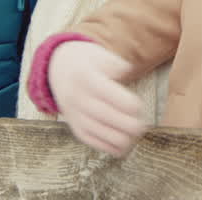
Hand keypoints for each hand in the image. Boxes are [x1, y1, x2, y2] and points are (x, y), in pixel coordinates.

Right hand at [48, 40, 148, 155]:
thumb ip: (115, 63)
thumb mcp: (100, 54)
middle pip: (109, 118)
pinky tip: (125, 143)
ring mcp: (76, 116)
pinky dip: (113, 147)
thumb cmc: (88, 62)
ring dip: (125, 138)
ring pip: (104, 134)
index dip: (130, 104)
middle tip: (142, 124)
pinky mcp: (76, 129)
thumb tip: (127, 70)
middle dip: (131, 124)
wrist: (58, 71)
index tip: (139, 106)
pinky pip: (96, 143)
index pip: (112, 96)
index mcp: (86, 78)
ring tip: (135, 134)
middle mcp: (78, 98)